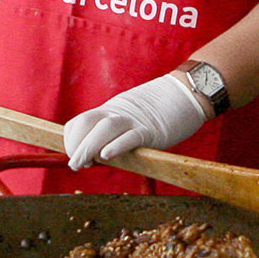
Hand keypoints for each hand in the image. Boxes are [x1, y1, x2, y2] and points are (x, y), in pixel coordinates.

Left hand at [64, 72, 210, 169]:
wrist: (186, 92)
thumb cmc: (159, 112)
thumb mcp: (131, 117)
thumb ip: (116, 132)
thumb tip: (99, 155)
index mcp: (111, 110)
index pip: (80, 122)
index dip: (72, 139)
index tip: (74, 154)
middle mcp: (118, 113)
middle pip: (87, 123)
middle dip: (75, 145)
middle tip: (75, 164)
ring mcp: (135, 120)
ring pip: (105, 128)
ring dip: (88, 147)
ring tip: (83, 165)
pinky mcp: (152, 130)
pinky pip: (131, 136)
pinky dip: (117, 146)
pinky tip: (107, 155)